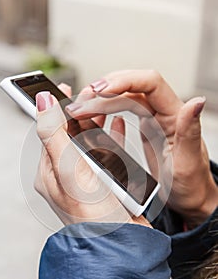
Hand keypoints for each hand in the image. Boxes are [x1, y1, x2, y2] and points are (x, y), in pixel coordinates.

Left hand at [34, 83, 150, 227]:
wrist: (122, 246)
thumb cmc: (94, 215)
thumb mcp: (70, 170)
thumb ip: (54, 134)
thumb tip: (42, 102)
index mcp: (51, 172)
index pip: (47, 131)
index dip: (54, 108)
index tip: (62, 87)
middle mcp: (67, 175)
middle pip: (70, 135)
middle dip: (80, 112)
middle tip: (91, 93)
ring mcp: (87, 180)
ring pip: (89, 143)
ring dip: (96, 123)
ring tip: (105, 106)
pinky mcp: (105, 183)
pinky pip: (107, 154)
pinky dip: (112, 139)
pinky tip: (118, 127)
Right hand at [66, 70, 217, 227]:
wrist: (188, 197)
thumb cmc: (191, 184)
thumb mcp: (189, 162)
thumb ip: (189, 131)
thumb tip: (197, 102)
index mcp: (174, 116)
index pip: (150, 83)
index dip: (124, 81)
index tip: (100, 90)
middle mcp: (163, 113)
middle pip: (131, 88)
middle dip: (104, 91)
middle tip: (81, 103)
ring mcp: (153, 119)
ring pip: (124, 99)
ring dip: (101, 101)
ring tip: (82, 110)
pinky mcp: (145, 128)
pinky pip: (124, 112)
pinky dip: (107, 112)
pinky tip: (98, 118)